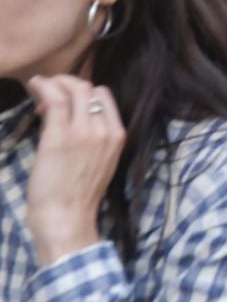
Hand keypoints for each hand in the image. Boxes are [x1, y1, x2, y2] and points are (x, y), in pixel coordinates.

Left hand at [24, 75, 124, 266]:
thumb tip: (70, 122)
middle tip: (49, 89)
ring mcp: (83, 132)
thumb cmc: (77, 197)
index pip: (104, 97)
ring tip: (39, 87)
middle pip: (88, 88)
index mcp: (117, 136)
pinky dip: (44, 87)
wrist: (67, 219)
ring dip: (53, 82)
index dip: (84, 91)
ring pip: (73, 89)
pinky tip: (35, 85)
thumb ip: (91, 141)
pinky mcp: (59, 137)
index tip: (66, 100)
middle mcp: (104, 130)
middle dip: (67, 82)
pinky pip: (55, 100)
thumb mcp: (97, 164)